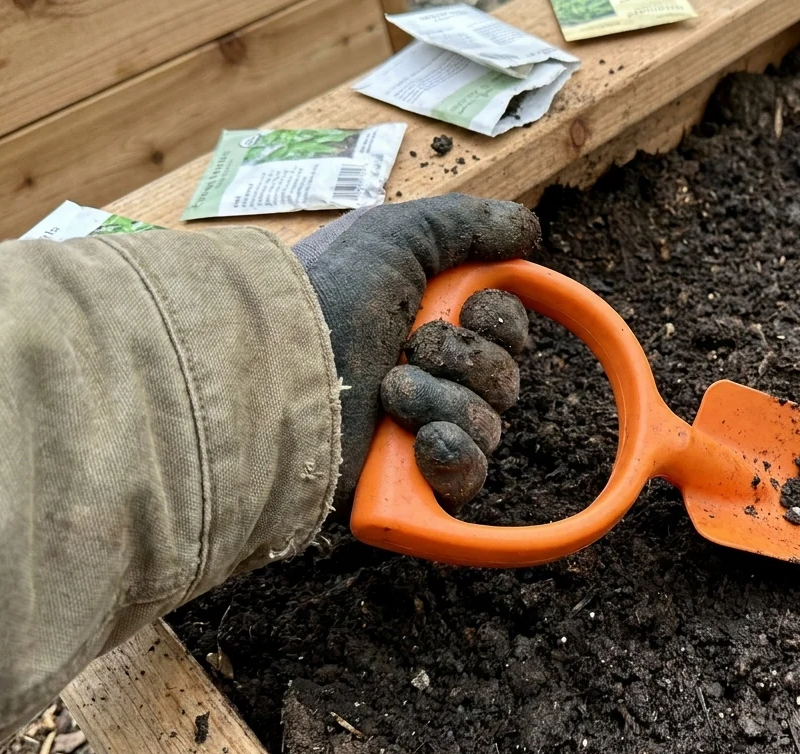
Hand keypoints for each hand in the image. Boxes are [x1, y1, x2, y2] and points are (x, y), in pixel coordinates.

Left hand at [294, 194, 535, 509]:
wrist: (269, 374)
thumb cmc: (323, 297)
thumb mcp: (394, 235)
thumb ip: (468, 224)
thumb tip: (530, 228)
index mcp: (424, 319)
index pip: (505, 329)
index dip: (501, 320)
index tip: (471, 309)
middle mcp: (423, 372)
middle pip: (504, 377)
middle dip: (469, 360)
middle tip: (413, 349)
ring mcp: (413, 430)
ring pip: (488, 425)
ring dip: (447, 401)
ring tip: (389, 392)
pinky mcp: (404, 483)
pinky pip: (468, 477)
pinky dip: (454, 456)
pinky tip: (422, 442)